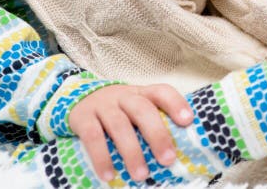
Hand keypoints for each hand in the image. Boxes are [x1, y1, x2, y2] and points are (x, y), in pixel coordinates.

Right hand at [68, 83, 193, 182]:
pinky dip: (101, 157)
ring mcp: (102, 105)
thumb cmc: (117, 111)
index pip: (161, 91)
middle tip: (168, 159)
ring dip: (132, 152)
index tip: (188, 121)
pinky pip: (92, 137)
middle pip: (142, 110)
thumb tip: (176, 154)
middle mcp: (123, 95)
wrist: (78, 100)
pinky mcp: (82, 118)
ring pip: (119, 125)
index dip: (175, 103)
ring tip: (141, 175)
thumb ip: (151, 122)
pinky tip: (109, 175)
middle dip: (157, 135)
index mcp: (141, 93)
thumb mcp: (134, 109)